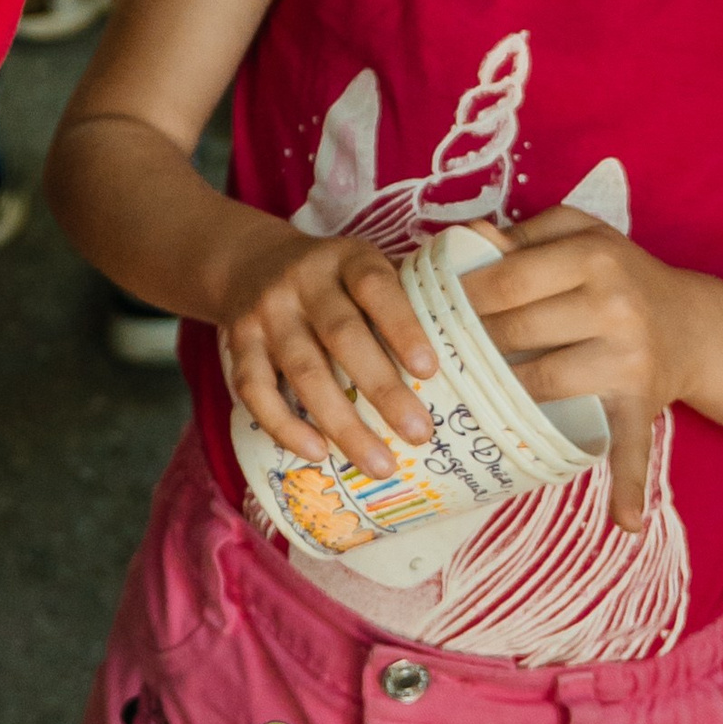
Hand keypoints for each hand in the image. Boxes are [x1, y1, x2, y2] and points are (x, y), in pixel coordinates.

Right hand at [218, 215, 439, 480]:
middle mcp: (301, 282)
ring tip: (379, 465)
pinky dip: (284, 425)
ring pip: (301, 371)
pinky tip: (317, 453)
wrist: (247, 261)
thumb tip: (485, 334)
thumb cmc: (333, 280)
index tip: (431, 370)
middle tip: (420, 434)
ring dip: (342, 422)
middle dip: (382, 389)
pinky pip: (254, 390)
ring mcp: (265, 313)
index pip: (376, 287)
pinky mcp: (236, 344)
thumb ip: (412, 291)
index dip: (402, 326)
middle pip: (342, 336)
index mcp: (345, 259)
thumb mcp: (366, 265)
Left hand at [464, 208, 702, 533]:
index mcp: (591, 258)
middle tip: (433, 353)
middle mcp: (613, 308)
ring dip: (498, 394)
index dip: (458, 298)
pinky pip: (632, 448)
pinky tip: (622, 521)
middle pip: (513, 332)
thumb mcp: (576, 233)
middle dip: (467, 345)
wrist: (688, 322)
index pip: (503, 282)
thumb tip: (465, 239)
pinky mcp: (642, 404)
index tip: (427, 309)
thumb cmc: (615, 272)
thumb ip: (520, 234)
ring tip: (462, 392)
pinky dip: (628, 487)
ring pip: (542, 383)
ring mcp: (628, 360)